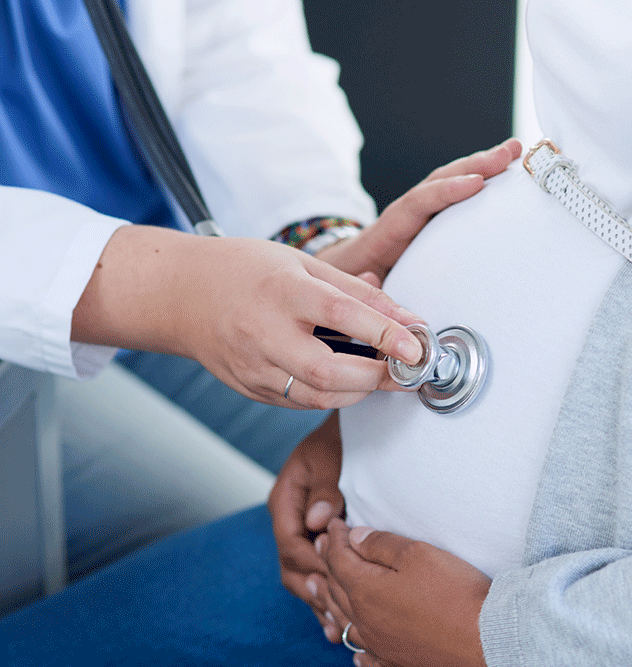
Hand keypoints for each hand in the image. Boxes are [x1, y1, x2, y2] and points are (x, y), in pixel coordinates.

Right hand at [73, 224, 424, 408]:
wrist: (178, 293)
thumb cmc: (244, 270)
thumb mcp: (302, 263)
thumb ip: (357, 292)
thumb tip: (408, 318)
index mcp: (281, 291)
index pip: (342, 315)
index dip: (386, 334)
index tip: (418, 345)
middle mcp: (264, 333)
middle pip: (329, 372)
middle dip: (377, 377)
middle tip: (405, 369)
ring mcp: (253, 367)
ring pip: (317, 397)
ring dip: (359, 390)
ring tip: (380, 373)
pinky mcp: (250, 389)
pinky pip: (301, 402)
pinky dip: (331, 394)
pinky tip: (345, 377)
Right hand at [267, 411, 345, 639]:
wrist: (357, 430)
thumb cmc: (344, 440)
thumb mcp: (332, 457)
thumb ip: (327, 489)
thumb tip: (318, 522)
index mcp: (285, 499)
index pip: (291, 541)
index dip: (313, 563)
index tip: (336, 579)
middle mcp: (289, 519)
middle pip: (292, 566)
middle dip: (314, 591)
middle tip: (337, 616)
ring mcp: (301, 531)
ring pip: (301, 575)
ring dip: (318, 601)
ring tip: (337, 629)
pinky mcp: (317, 540)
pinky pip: (315, 573)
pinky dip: (326, 595)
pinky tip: (339, 622)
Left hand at [311, 518, 503, 666]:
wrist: (489, 648)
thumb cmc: (456, 594)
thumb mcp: (419, 555)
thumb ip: (382, 546)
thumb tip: (354, 539)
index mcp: (366, 591)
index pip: (340, 560)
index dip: (334, 539)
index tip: (333, 525)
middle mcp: (367, 625)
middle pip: (337, 593)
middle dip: (326, 568)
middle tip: (319, 551)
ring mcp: (383, 653)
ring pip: (347, 628)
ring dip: (331, 607)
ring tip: (320, 594)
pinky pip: (371, 664)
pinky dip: (360, 654)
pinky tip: (358, 654)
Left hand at [317, 138, 523, 281]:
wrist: (344, 274)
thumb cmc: (352, 283)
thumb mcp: (354, 288)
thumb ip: (363, 284)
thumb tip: (372, 278)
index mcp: (387, 232)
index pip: (418, 203)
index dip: (446, 192)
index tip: (477, 184)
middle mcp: (404, 214)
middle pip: (438, 181)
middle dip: (474, 164)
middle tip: (509, 154)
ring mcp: (417, 215)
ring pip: (448, 183)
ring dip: (482, 166)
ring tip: (514, 152)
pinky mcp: (428, 221)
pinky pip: (453, 196)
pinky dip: (478, 181)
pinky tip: (504, 173)